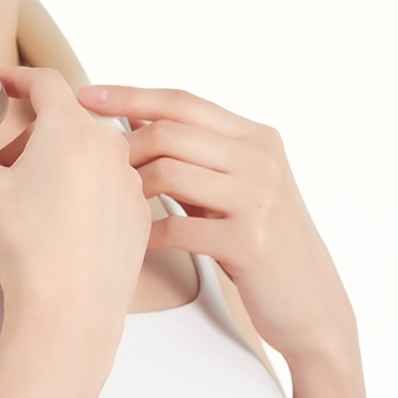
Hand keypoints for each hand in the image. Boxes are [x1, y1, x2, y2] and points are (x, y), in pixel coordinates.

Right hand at [0, 66, 150, 365]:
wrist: (69, 308)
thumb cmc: (32, 251)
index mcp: (70, 131)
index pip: (45, 82)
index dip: (18, 78)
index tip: (5, 83)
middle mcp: (108, 148)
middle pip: (67, 120)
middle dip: (34, 134)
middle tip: (5, 164)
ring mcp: (128, 181)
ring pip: (91, 153)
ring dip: (62, 161)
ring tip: (35, 197)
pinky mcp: (137, 212)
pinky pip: (110, 185)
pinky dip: (87, 189)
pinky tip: (64, 221)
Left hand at [78, 84, 356, 365]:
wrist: (312, 303)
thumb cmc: (261, 244)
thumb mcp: (239, 188)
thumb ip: (199, 157)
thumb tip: (134, 121)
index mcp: (257, 137)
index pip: (182, 102)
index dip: (129, 95)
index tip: (85, 96)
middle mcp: (261, 159)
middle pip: (170, 133)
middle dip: (123, 148)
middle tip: (93, 169)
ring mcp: (258, 198)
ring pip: (169, 173)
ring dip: (130, 190)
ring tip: (112, 207)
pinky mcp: (249, 241)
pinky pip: (178, 228)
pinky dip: (149, 234)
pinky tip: (135, 243)